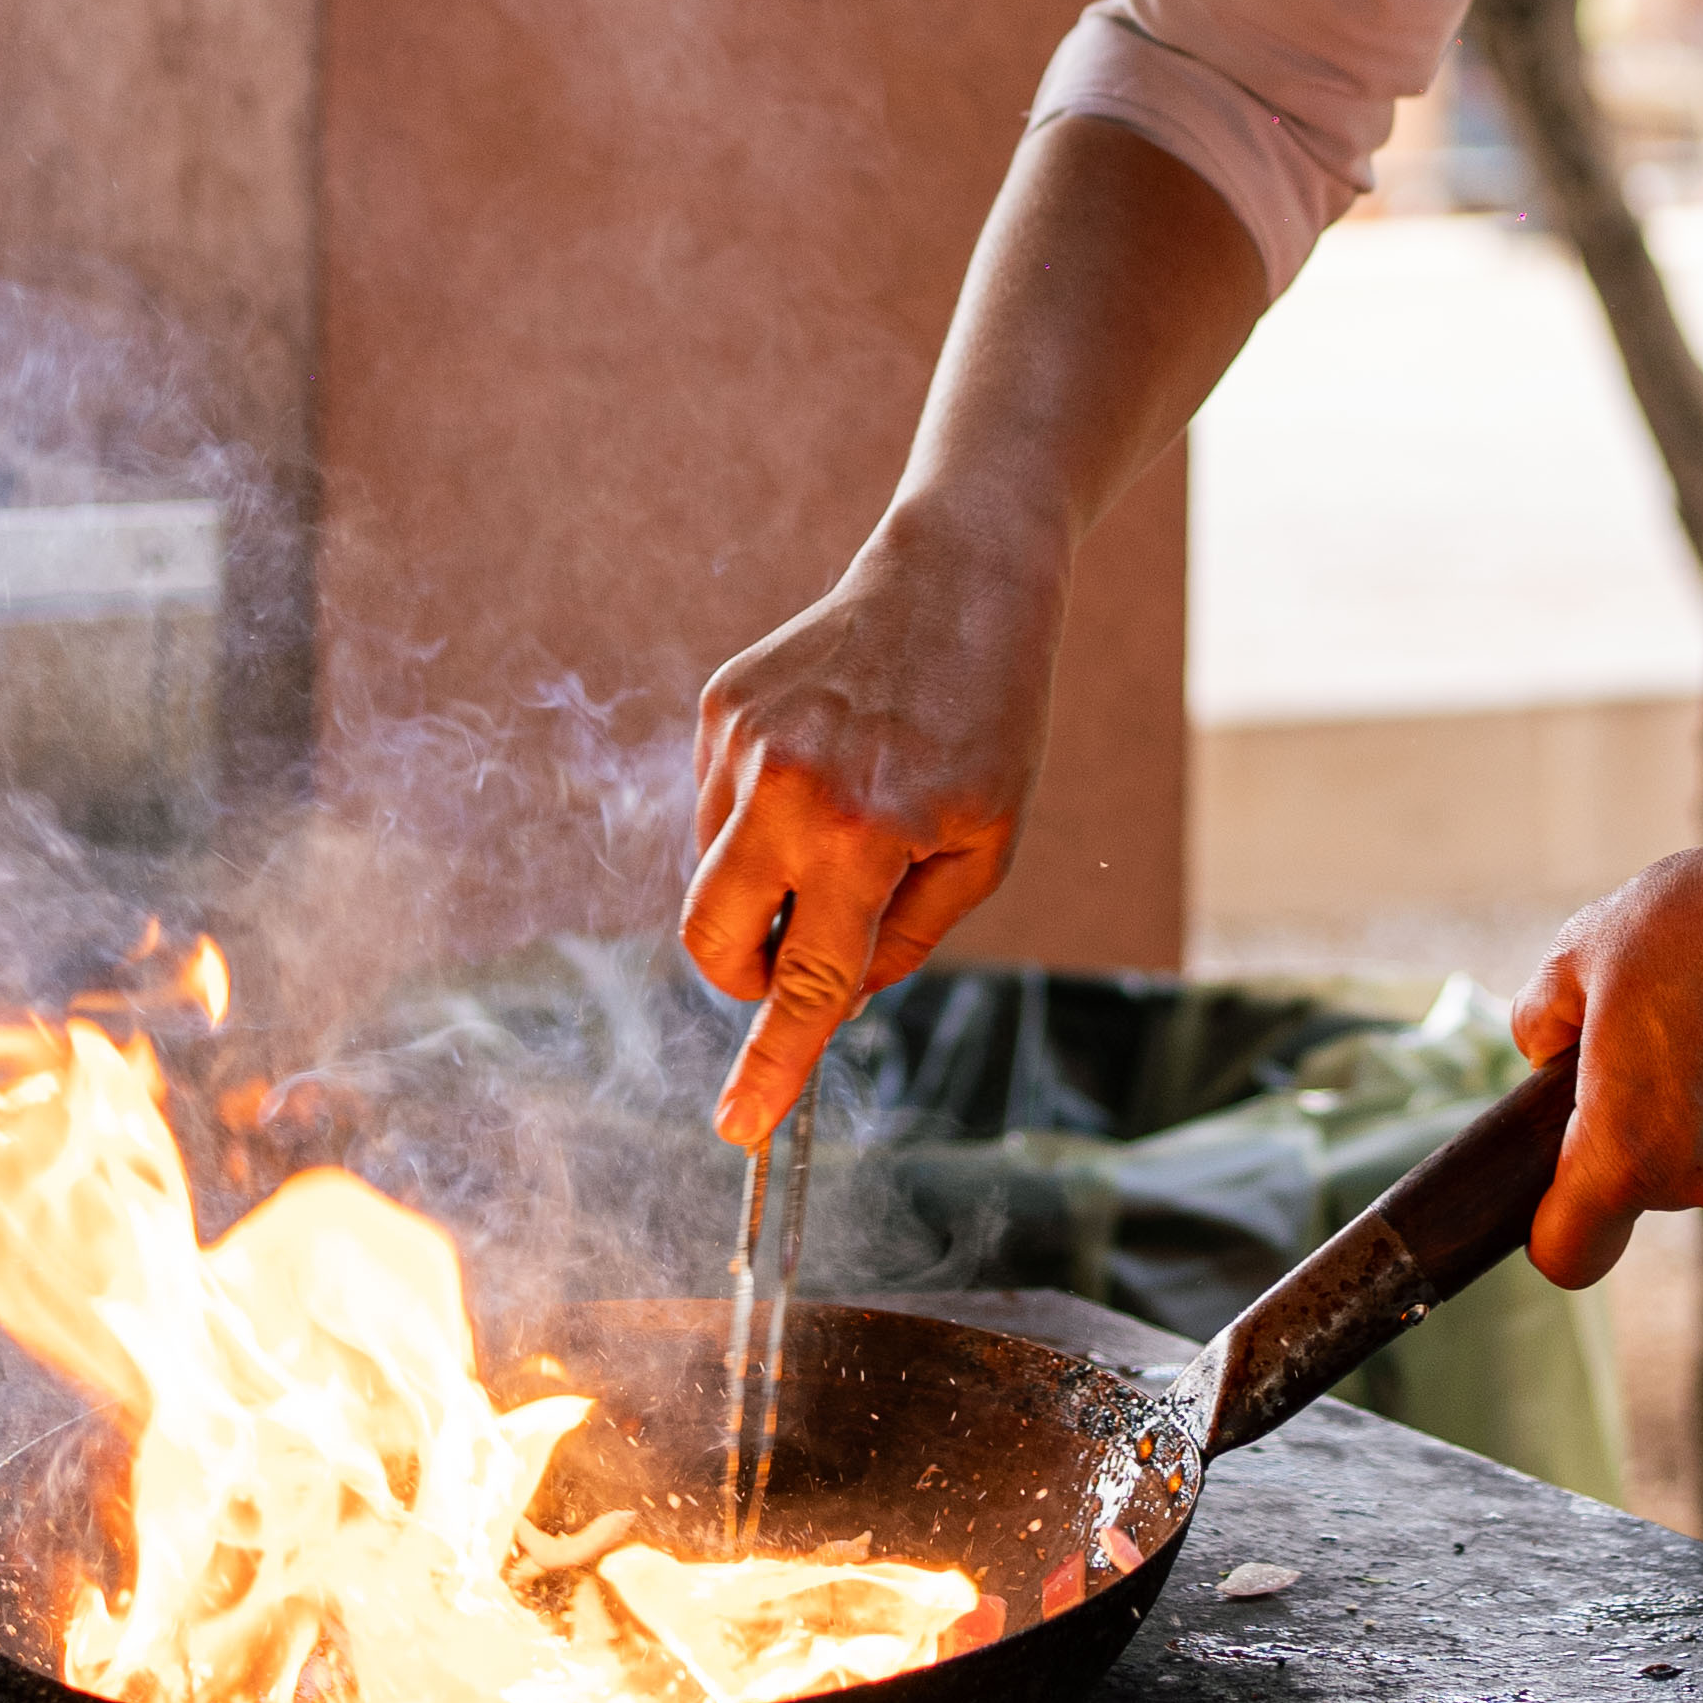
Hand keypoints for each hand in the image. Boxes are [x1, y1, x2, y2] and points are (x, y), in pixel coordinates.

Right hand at [685, 494, 1064, 1147]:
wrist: (962, 574)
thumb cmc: (992, 719)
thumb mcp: (985, 846)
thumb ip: (902, 936)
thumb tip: (827, 992)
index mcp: (868, 835)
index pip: (805, 983)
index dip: (769, 1066)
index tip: (738, 1128)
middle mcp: (789, 789)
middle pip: (710, 939)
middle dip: (745, 974)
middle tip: (803, 955)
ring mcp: (744, 742)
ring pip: (710, 872)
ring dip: (767, 881)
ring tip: (851, 814)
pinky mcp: (721, 705)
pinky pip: (715, 804)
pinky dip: (760, 815)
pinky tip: (827, 763)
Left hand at [1510, 790, 1702, 1293]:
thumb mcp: (1582, 952)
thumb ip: (1539, 1021)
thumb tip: (1545, 1053)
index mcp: (1628, 1149)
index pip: (1570, 1255)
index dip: (1549, 1228)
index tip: (1553, 1177)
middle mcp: (1702, 1178)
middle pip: (1640, 1187)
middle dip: (1629, 1125)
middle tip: (1640, 1030)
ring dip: (1694, 1102)